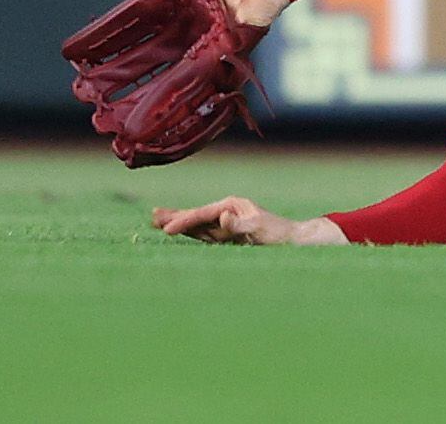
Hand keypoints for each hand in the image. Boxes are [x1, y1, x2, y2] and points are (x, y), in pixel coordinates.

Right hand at [151, 196, 346, 245]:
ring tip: (157, 221)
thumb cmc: (278, 234)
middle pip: (197, 214)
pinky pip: (205, 234)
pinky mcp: (228, 235)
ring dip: (180, 223)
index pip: (203, 213)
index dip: (184, 221)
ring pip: (198, 224)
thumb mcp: (258, 229)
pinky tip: (179, 232)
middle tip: (152, 216)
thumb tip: (222, 217)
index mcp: (233, 204)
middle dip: (175, 216)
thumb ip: (238, 225)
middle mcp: (228, 210)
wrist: (294, 240)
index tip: (167, 229)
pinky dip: (191, 233)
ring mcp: (227, 222)